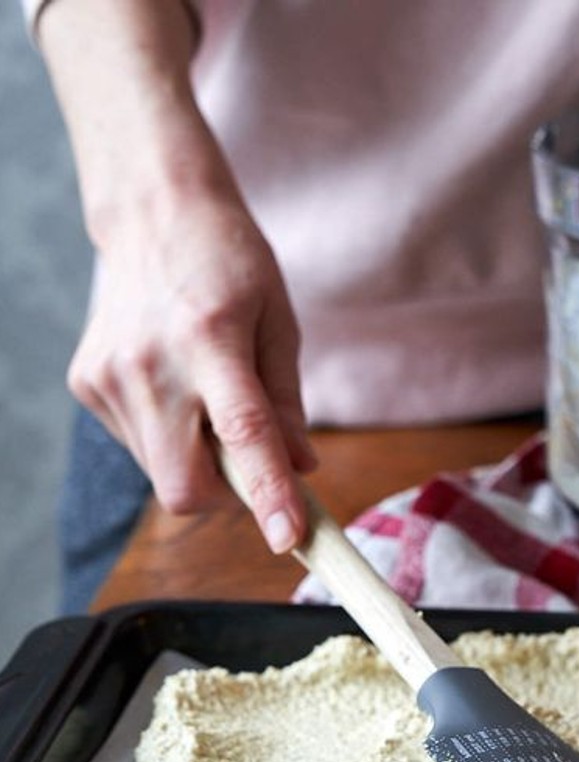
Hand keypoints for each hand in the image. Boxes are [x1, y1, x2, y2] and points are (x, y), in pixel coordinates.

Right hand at [35, 0, 314, 553]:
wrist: (154, 214)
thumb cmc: (230, 265)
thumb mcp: (279, 323)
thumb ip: (287, 403)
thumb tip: (302, 469)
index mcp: (209, 340)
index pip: (242, 436)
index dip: (268, 495)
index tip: (289, 540)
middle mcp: (149, 364)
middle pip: (185, 485)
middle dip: (229, 498)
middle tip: (257, 469)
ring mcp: (108, 377)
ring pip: (162, 473)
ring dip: (200, 463)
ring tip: (211, 400)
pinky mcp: (86, 384)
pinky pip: (141, 446)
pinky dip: (172, 439)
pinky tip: (178, 389)